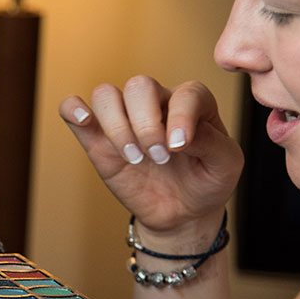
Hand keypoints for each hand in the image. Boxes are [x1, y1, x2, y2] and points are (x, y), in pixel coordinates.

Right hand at [60, 75, 242, 236]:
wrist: (182, 213)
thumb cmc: (206, 182)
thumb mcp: (226, 166)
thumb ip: (212, 143)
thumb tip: (178, 136)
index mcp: (192, 102)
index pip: (184, 93)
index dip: (181, 117)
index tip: (179, 148)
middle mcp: (156, 103)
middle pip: (139, 86)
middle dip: (146, 125)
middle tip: (159, 157)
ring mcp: (125, 119)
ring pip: (106, 94)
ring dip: (117, 127)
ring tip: (133, 158)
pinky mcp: (98, 138)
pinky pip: (73, 107)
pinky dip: (73, 109)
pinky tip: (84, 120)